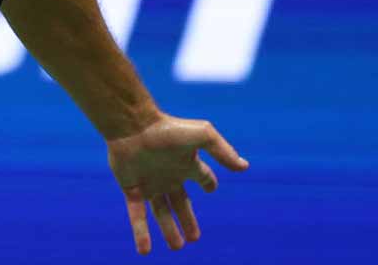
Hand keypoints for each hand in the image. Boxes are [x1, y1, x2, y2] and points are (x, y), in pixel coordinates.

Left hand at [105, 114, 248, 253]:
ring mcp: (150, 183)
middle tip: (194, 238)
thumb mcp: (203, 136)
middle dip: (187, 220)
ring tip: (177, 248)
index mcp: (185, 164)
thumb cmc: (168, 129)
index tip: (211, 189)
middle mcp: (168, 176)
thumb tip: (245, 166)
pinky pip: (138, 216)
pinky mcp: (132, 189)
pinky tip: (145, 251)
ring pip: (161, 213)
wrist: (133, 127)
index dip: (208, 183)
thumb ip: (223, 151)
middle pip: (181, 203)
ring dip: (168, 230)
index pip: (202, 177)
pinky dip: (141, 233)